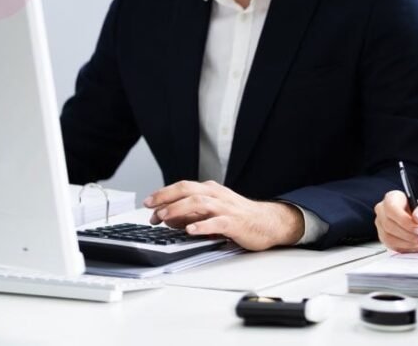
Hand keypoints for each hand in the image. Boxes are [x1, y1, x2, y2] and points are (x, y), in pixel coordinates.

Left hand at [144, 180, 304, 250]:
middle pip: (188, 190)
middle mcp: (217, 196)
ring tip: (165, 217)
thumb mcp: (213, 212)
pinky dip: (202, 226)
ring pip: (200, 203)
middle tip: (151, 208)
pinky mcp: (235, 223)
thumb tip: (169, 219)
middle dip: (166, 198)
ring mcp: (226, 208)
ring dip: (179, 210)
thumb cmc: (240, 217)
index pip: (183, 187)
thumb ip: (191, 214)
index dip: (164, 193)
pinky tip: (191, 230)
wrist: (268, 223)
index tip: (149, 203)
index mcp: (211, 191)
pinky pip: (217, 223)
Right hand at [374, 190, 417, 252]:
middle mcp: (383, 210)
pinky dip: (405, 248)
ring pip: (389, 237)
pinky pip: (391, 246)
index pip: (391, 208)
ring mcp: (381, 225)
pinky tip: (415, 246)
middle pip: (389, 224)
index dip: (403, 220)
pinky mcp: (384, 238)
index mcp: (393, 198)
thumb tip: (417, 217)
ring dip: (407, 243)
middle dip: (407, 234)